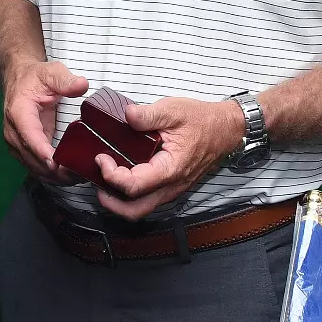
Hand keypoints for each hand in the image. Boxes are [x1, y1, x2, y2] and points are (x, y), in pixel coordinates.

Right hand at [1, 60, 87, 182]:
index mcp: (19, 112)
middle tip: (78, 175)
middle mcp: (13, 131)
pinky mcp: (22, 149)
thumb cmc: (35, 77)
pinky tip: (67, 177)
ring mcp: (15, 143)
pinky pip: (34, 167)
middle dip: (54, 170)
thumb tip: (82, 85)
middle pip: (31, 158)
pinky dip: (50, 175)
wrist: (19, 80)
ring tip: (77, 178)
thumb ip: (66, 80)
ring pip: (32, 167)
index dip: (42, 152)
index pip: (29, 136)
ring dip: (53, 176)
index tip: (56, 164)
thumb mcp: (51, 72)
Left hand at [92, 96, 247, 220]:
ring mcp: (172, 190)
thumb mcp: (174, 110)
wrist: (226, 129)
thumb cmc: (203, 120)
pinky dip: (130, 196)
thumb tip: (126, 115)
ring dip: (118, 201)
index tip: (100, 157)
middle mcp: (171, 187)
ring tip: (104, 180)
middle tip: (96, 180)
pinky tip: (122, 176)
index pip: (133, 185)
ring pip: (141, 209)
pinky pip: (148, 200)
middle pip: (134, 211)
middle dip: (110, 201)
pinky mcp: (171, 187)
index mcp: (170, 170)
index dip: (110, 175)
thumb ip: (148, 115)